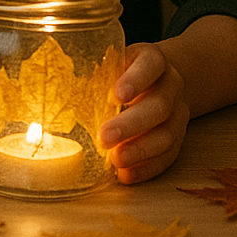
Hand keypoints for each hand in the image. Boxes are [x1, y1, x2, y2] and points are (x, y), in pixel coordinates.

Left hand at [98, 42, 189, 184]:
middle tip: (105, 137)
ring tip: (116, 160)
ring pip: (167, 134)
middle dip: (132, 124)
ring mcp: (178, 113)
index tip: (116, 95)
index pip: (150, 65)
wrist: (163, 79)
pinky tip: (127, 175)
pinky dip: (147, 167)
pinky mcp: (178, 137)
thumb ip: (97, 72)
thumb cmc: (128, 71)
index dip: (135, 80)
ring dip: (140, 150)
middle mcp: (170, 86)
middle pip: (159, 106)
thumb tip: (58, 87)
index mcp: (153, 61)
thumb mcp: (116, 61)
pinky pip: (168, 155)